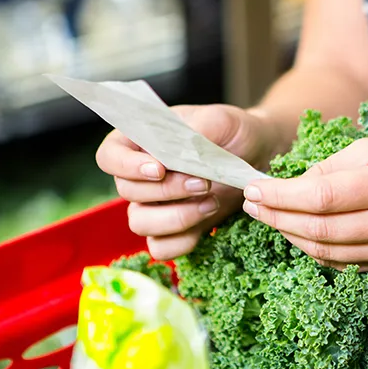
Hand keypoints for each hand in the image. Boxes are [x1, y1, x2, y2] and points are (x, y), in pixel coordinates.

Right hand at [96, 104, 276, 259]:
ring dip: (175, 217)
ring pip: (140, 224)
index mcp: (139, 142)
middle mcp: (139, 176)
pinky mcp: (173, 231)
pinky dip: (183, 241)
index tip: (159, 169)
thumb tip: (179, 151)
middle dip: (167, 191)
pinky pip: (161, 248)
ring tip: (211, 201)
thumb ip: (197, 132)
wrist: (259, 156)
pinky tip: (208, 221)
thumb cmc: (233, 132)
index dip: (126, 166)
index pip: (109, 156)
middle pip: (127, 192)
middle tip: (204, 183)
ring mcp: (153, 206)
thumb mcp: (221, 120)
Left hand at [240, 136, 367, 271]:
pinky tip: (297, 231)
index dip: (280, 196)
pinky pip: (343, 264)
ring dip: (289, 235)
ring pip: (326, 252)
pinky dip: (314, 249)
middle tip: (251, 205)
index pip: (320, 197)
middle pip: (318, 229)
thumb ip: (335, 165)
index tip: (254, 188)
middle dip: (276, 217)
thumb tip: (292, 185)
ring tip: (269, 216)